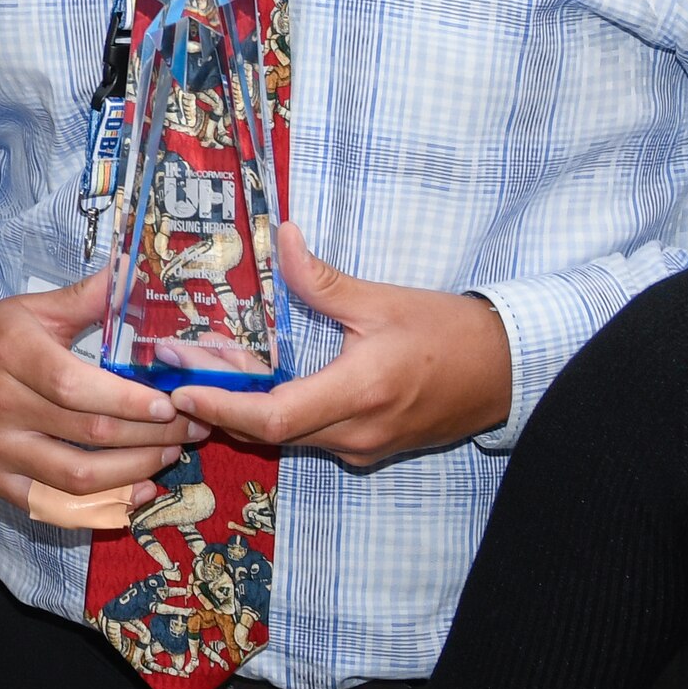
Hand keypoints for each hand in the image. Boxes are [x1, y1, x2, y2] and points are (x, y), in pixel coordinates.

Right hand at [0, 289, 197, 517]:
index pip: (75, 387)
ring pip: (78, 476)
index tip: (170, 403)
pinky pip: (55, 506)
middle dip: (152, 435)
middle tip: (192, 427)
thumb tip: (133, 270)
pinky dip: (101, 508)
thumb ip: (85, 298)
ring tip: (171, 455)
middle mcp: (0, 406)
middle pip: (88, 434)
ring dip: (135, 471)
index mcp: (11, 355)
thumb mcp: (30, 309)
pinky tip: (138, 492)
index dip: (127, 401)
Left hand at [165, 225, 511, 469]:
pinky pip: (314, 438)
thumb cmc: (450, 334)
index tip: (182, 391)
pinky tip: (260, 386)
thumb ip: (323, 280)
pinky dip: (281, 416)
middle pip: (272, 432)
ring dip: (249, 412)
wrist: (507, 372)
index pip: (273, 418)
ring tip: (209, 375)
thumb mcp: (383, 301)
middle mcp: (356, 433)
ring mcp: (364, 448)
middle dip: (222, 407)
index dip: (221, 409)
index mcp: (359, 394)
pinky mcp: (371, 449)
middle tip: (180, 374)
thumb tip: (281, 238)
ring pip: (291, 438)